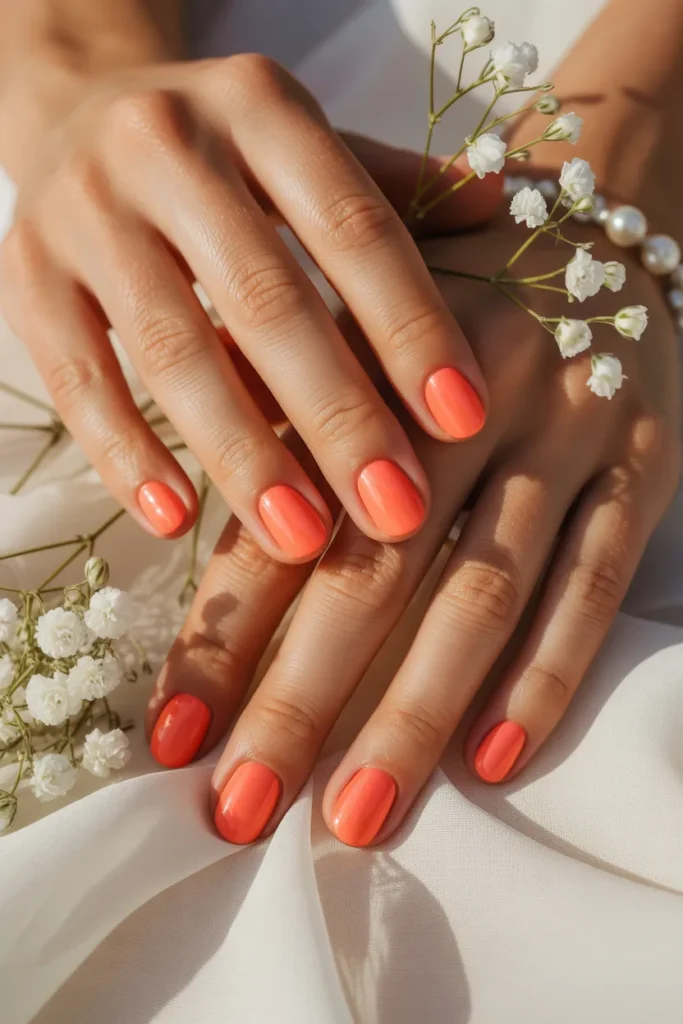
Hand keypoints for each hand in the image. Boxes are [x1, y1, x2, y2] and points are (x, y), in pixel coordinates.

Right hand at [0, 55, 496, 557]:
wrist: (76, 109)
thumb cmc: (222, 152)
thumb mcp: (305, 144)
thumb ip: (393, 186)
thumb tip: (502, 207)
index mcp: (259, 107)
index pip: (353, 225)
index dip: (411, 326)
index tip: (463, 420)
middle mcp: (164, 145)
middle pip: (265, 300)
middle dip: (337, 416)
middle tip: (397, 514)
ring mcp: (83, 213)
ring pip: (172, 350)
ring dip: (243, 456)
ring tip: (303, 540)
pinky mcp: (23, 276)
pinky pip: (78, 380)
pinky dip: (127, 455)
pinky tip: (177, 522)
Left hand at [146, 219, 679, 844]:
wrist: (599, 219)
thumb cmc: (450, 287)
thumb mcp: (355, 312)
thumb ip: (278, 393)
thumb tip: (185, 489)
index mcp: (373, 359)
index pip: (282, 516)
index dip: (224, 631)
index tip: (173, 734)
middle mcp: (469, 400)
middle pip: (374, 571)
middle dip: (301, 699)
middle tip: (242, 808)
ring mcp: (566, 436)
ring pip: (484, 594)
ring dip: (416, 714)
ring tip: (357, 815)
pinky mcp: (644, 469)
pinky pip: (594, 584)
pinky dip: (547, 677)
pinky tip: (492, 762)